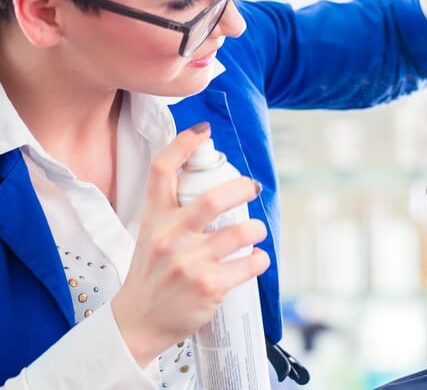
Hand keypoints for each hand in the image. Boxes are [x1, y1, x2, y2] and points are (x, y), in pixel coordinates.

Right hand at [111, 123, 269, 366]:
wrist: (138, 322)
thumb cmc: (151, 275)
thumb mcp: (151, 235)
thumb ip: (173, 211)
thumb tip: (212, 185)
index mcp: (154, 219)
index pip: (162, 171)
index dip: (183, 144)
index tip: (203, 133)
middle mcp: (169, 237)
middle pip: (211, 199)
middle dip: (241, 188)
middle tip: (252, 187)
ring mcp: (189, 263)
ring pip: (240, 233)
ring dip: (257, 229)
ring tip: (257, 232)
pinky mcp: (209, 286)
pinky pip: (249, 263)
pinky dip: (260, 259)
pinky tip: (257, 258)